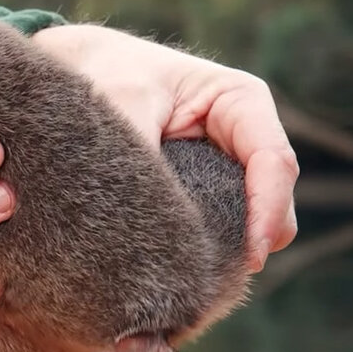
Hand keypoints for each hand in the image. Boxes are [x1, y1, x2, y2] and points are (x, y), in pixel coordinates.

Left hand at [32, 24, 299, 271]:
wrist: (78, 69)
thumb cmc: (104, 75)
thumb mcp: (121, 106)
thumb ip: (143, 157)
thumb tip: (158, 225)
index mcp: (240, 100)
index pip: (274, 162)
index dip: (268, 213)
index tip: (251, 258)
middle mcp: (244, 135)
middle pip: (272, 201)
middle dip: (253, 243)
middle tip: (211, 281)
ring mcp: (228, 166)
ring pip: (249, 222)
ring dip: (228, 251)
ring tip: (187, 278)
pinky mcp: (204, 192)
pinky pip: (219, 229)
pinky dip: (204, 250)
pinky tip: (173, 267)